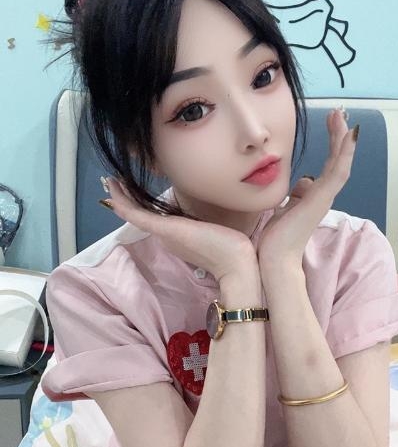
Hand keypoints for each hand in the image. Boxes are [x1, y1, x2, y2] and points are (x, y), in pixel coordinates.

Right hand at [102, 178, 257, 282]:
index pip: (153, 219)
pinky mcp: (164, 229)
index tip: (131, 192)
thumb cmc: (233, 247)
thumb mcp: (218, 230)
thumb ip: (210, 223)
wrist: (236, 263)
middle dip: (126, 201)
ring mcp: (164, 233)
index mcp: (177, 236)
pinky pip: (136, 214)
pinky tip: (115, 187)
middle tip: (114, 185)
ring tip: (111, 183)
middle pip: (141, 216)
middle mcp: (166, 236)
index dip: (140, 207)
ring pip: (134, 214)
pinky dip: (123, 201)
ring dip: (121, 198)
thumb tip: (215, 214)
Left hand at [257, 107, 358, 267]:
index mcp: (314, 197)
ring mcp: (324, 197)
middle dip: (338, 136)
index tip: (330, 123)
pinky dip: (344, 153)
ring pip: (341, 163)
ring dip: (343, 139)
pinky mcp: (322, 199)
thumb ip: (294, 197)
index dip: (332, 144)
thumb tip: (302, 184)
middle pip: (337, 160)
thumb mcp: (283, 210)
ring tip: (340, 117)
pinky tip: (348, 135)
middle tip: (337, 113)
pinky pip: (338, 172)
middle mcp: (323, 196)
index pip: (328, 166)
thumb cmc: (275, 239)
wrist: (275, 260)